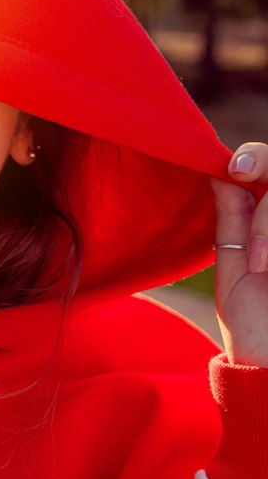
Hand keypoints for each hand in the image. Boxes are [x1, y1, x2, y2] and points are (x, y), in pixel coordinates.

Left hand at [211, 143, 267, 366]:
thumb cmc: (252, 320)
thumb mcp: (233, 264)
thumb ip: (231, 219)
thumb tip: (216, 171)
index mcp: (264, 220)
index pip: (266, 167)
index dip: (254, 158)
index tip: (235, 170)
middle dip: (265, 176)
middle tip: (243, 180)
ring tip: (261, 263)